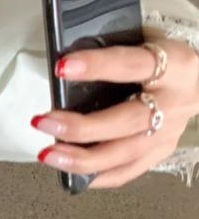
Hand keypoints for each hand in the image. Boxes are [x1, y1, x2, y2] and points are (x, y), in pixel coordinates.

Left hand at [33, 30, 198, 188]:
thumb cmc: (164, 58)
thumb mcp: (147, 43)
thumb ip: (114, 51)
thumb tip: (64, 66)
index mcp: (174, 65)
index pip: (132, 64)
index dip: (97, 66)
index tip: (63, 67)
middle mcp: (174, 102)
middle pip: (127, 121)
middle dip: (81, 127)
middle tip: (43, 122)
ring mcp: (170, 132)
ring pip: (125, 154)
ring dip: (81, 159)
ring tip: (48, 155)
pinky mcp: (162, 151)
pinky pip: (128, 171)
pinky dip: (97, 175)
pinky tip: (71, 174)